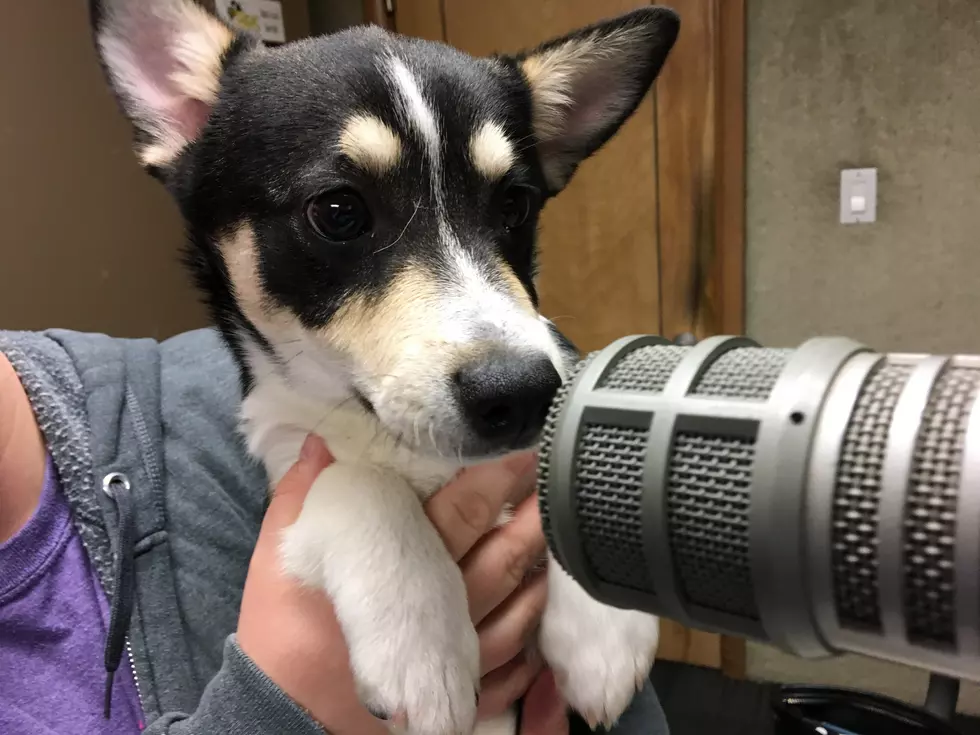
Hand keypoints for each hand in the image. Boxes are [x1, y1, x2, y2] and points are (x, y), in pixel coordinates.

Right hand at [238, 435, 566, 733]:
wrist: (282, 718)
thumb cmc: (283, 635)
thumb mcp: (278, 559)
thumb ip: (300, 496)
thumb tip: (319, 444)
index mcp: (398, 573)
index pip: (463, 513)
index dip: (498, 478)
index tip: (521, 447)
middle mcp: (440, 617)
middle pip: (505, 557)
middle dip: (535, 513)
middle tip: (555, 476)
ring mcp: (457, 663)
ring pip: (522, 609)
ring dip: (544, 567)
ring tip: (560, 529)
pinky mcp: (461, 698)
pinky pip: (518, 665)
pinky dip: (534, 632)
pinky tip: (541, 602)